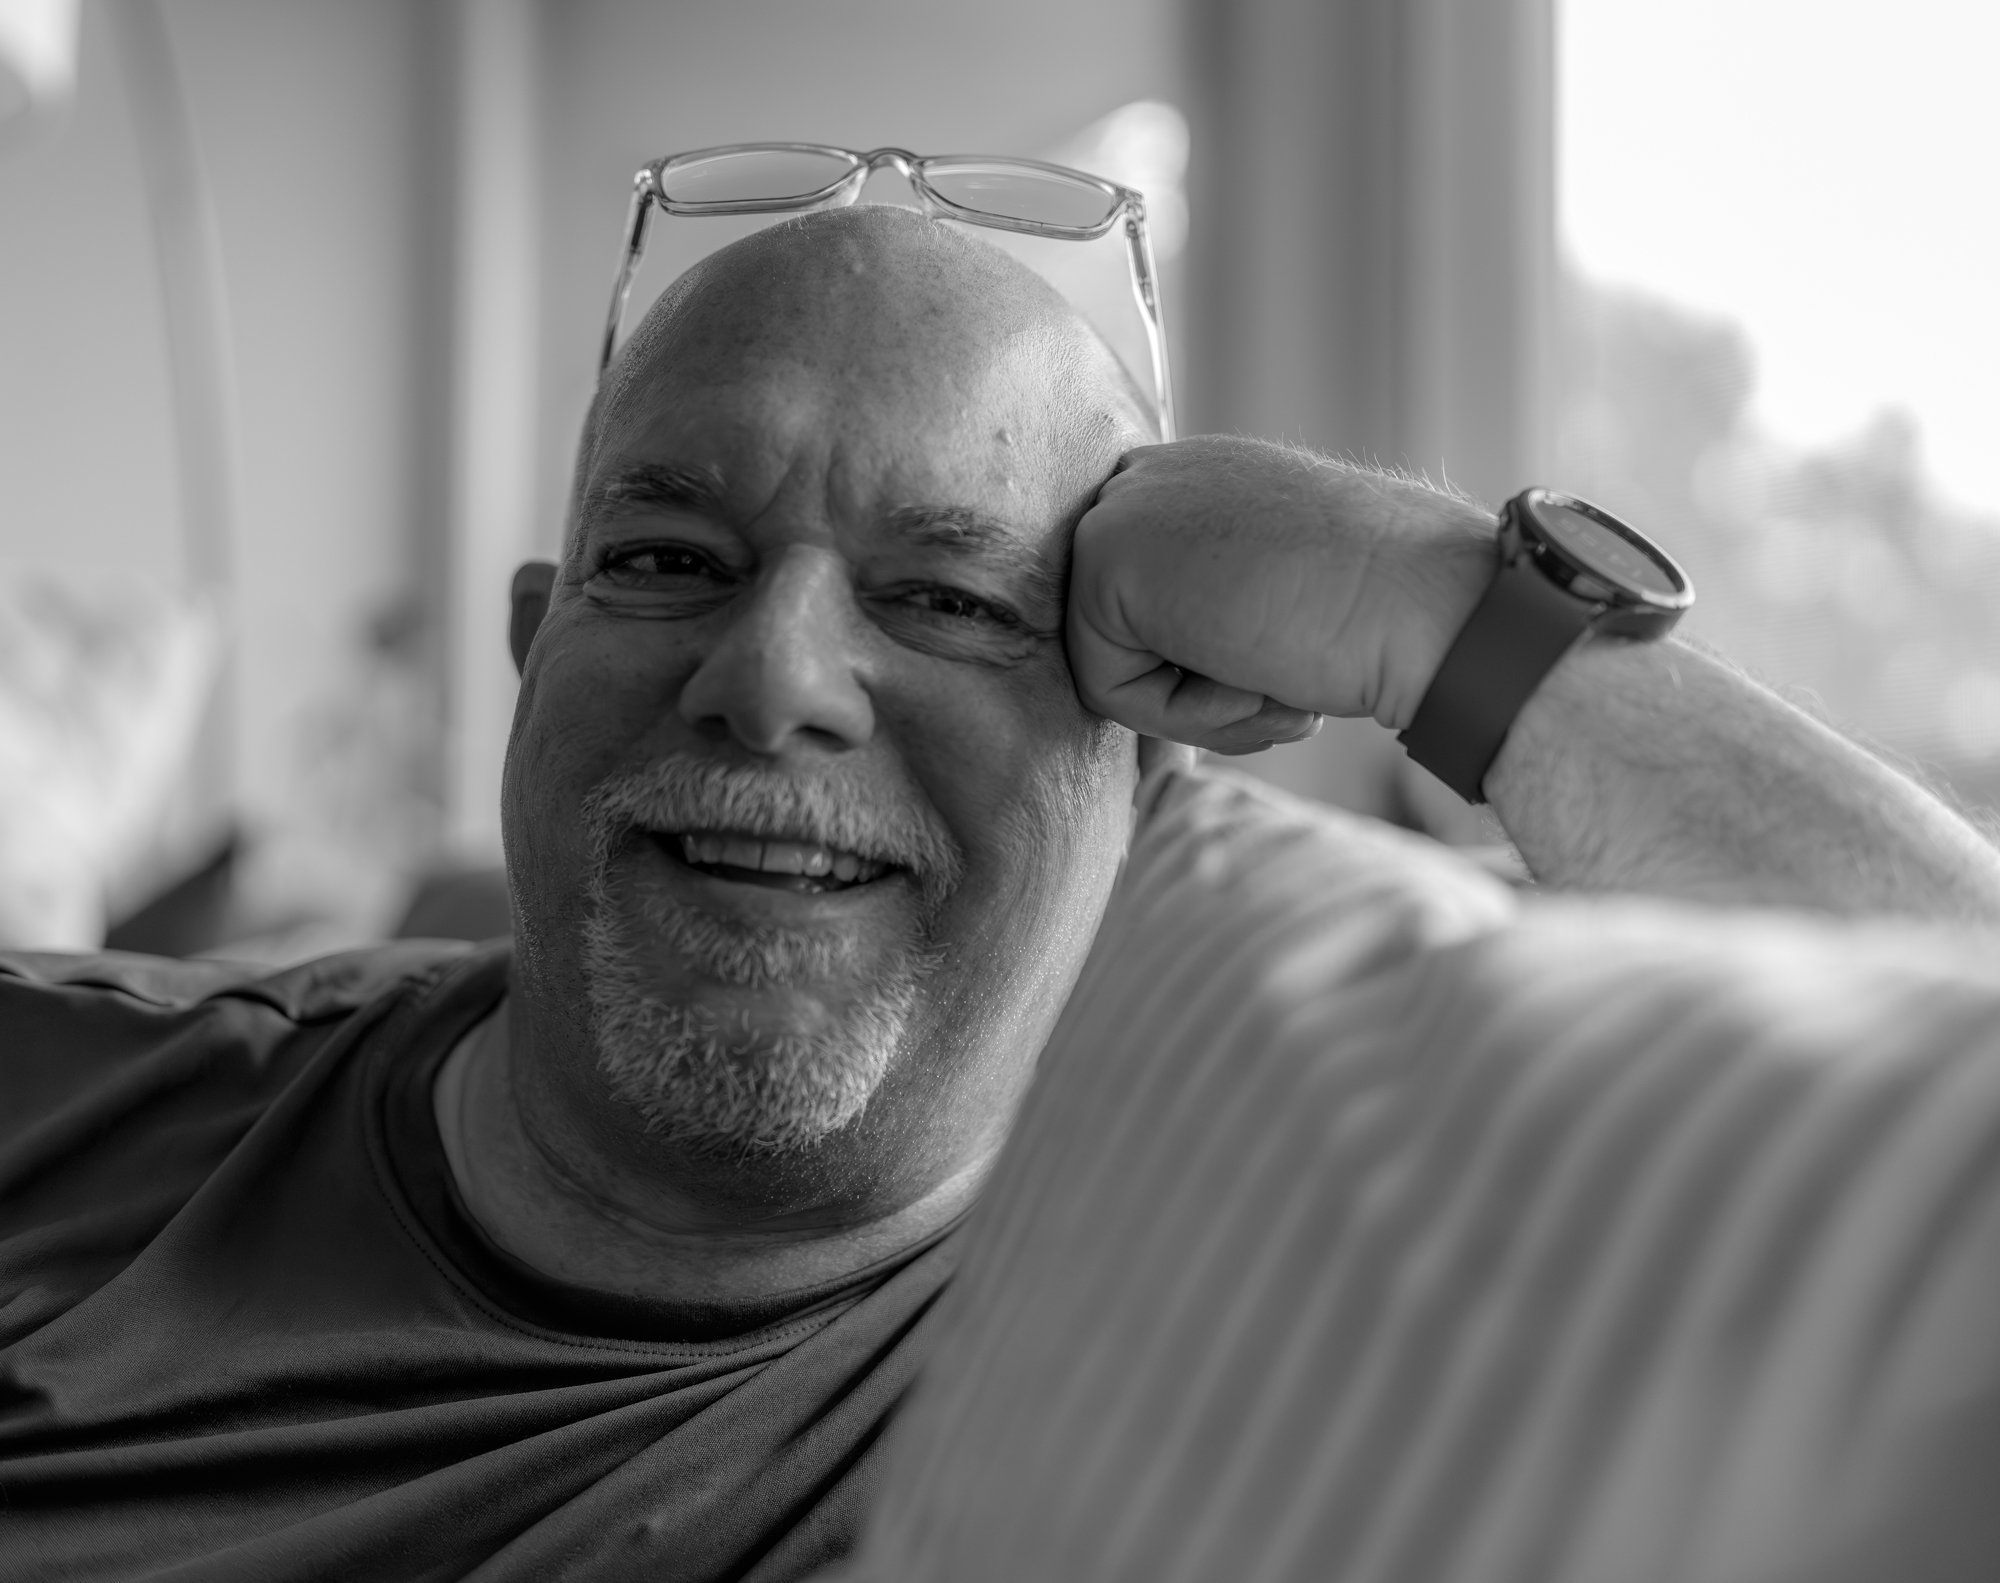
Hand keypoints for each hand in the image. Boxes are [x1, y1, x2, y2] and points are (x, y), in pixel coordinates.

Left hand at [1067, 436, 1495, 753]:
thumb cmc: (1387, 615)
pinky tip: (1254, 671)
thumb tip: (1179, 659)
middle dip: (1207, 688)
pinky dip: (1186, 715)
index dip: (1209, 668)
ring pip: (1115, 671)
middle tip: (1290, 674)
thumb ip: (1220, 602)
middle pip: (1127, 641)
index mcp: (1200, 479)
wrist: (1428, 607)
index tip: (1288, 661)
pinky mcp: (1104, 559)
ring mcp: (1123, 508)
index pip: (1149, 608)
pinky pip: (1108, 691)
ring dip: (1204, 708)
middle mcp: (1154, 479)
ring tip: (1280, 671)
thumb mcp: (1288, 592)